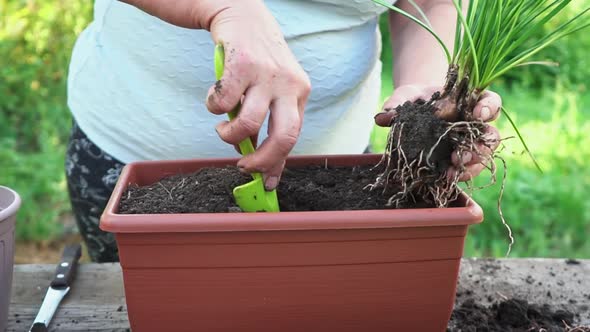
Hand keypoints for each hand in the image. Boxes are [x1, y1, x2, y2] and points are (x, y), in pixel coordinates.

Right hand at [206, 0, 310, 190]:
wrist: (243, 16)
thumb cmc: (257, 62)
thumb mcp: (273, 90)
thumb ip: (269, 122)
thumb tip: (261, 164)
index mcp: (300, 93)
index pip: (293, 137)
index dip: (277, 163)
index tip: (267, 183)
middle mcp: (290, 85)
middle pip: (283, 137)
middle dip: (261, 160)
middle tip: (243, 166)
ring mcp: (267, 74)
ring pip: (248, 124)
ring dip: (228, 135)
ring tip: (222, 127)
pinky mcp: (242, 63)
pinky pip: (222, 102)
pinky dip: (213, 108)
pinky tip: (215, 99)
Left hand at [374, 84, 500, 180]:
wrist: (414, 110)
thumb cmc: (416, 99)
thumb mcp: (405, 97)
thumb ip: (396, 104)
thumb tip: (381, 117)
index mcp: (473, 102)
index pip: (491, 102)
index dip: (489, 108)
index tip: (478, 114)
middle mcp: (477, 124)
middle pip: (491, 136)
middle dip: (481, 147)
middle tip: (464, 155)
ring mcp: (470, 143)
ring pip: (482, 156)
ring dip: (472, 166)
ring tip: (454, 172)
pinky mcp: (459, 158)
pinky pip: (465, 168)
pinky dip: (458, 174)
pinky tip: (446, 178)